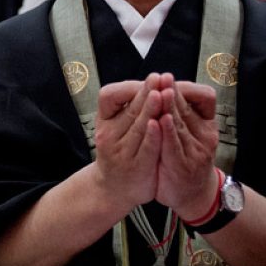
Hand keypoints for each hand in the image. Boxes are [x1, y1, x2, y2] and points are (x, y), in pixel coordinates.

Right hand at [92, 75, 162, 210]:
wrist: (113, 188)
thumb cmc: (120, 152)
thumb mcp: (115, 128)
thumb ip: (129, 109)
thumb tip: (149, 85)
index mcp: (104, 121)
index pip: (109, 96)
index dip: (129, 87)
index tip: (151, 79)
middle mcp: (108, 135)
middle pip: (128, 109)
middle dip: (146, 92)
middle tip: (160, 77)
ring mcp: (121, 151)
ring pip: (137, 126)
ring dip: (150, 109)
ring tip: (161, 93)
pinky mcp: (135, 166)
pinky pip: (145, 148)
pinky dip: (152, 135)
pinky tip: (159, 122)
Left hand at [155, 77, 219, 217]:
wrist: (192, 194)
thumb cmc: (185, 157)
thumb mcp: (188, 133)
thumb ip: (181, 113)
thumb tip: (165, 88)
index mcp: (206, 124)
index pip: (200, 99)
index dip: (183, 87)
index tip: (165, 77)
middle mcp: (204, 135)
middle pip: (187, 108)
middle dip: (172, 92)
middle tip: (162, 77)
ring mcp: (195, 150)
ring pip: (180, 124)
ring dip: (170, 108)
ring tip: (160, 91)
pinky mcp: (184, 165)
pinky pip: (174, 146)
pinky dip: (168, 132)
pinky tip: (159, 120)